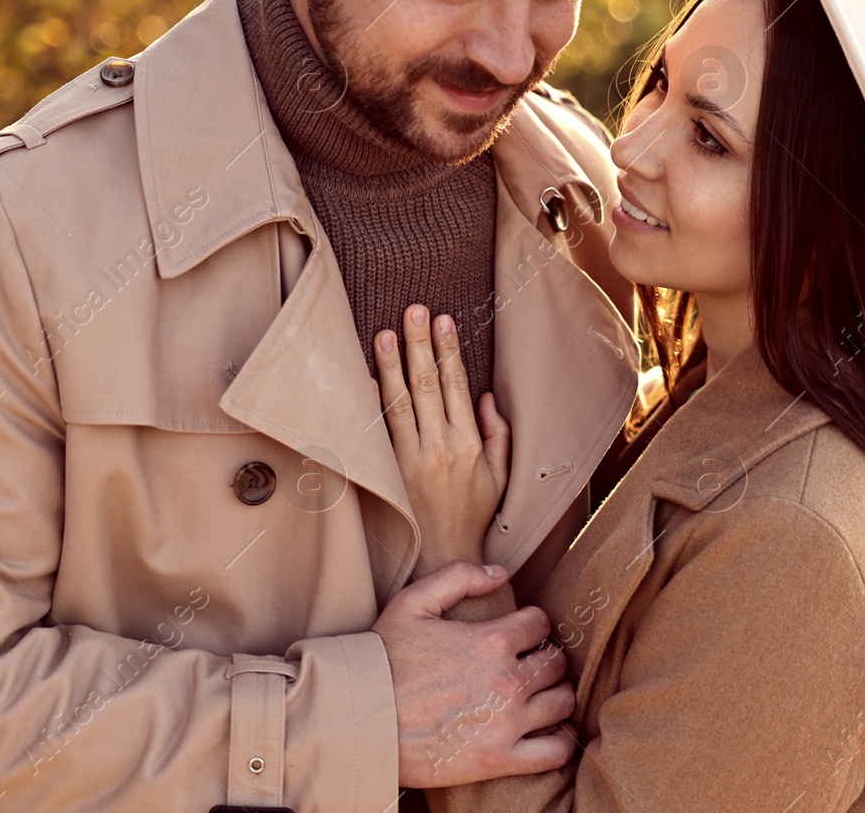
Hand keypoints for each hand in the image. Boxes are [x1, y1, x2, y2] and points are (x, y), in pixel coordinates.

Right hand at [373, 560, 576, 786]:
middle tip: (530, 665)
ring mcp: (506, 723)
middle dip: (546, 658)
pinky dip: (561, 741)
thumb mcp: (412, 604)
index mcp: (491, 641)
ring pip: (562, 703)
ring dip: (556, 695)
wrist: (358, 720)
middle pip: (556, 664)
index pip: (540, 624)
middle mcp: (506, 681)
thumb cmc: (384, 660)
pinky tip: (549, 732)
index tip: (521, 634)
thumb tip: (501, 574)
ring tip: (540, 695)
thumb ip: (459, 577)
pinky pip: (555, 751)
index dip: (531, 625)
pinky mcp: (499, 760)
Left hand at [375, 304, 510, 574]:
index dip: (449, 351)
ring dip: (392, 365)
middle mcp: (439, 447)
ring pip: (399, 403)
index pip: (456, 386)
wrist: (443, 556)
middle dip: (420, 344)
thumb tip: (487, 397)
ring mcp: (411, 460)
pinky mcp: (390, 472)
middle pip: (426, 386)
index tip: (444, 320)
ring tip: (385, 332)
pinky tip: (364, 377)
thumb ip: (498, 434)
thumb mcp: (500, 476)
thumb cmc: (474, 514)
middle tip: (414, 309)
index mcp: (468, 444)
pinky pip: (379, 432)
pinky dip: (371, 404)